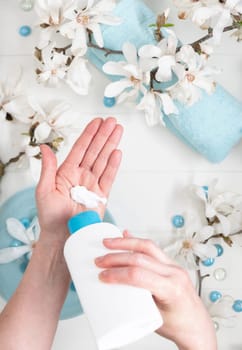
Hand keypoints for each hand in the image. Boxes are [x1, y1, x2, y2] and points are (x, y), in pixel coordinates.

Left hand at [36, 117, 122, 244]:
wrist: (61, 236)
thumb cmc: (50, 216)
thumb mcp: (44, 190)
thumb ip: (47, 168)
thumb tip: (44, 147)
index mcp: (66, 172)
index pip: (80, 149)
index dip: (89, 134)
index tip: (96, 122)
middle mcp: (81, 175)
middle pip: (94, 151)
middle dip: (103, 135)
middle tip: (112, 121)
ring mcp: (92, 185)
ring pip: (103, 160)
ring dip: (111, 145)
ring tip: (118, 131)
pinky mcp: (101, 195)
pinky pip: (109, 178)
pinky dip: (113, 165)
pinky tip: (117, 153)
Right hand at [95, 232, 216, 349]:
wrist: (197, 325)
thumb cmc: (179, 326)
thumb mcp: (153, 318)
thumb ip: (135, 301)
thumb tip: (114, 289)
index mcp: (171, 289)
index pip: (139, 275)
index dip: (118, 274)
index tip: (103, 276)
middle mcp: (174, 273)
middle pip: (141, 258)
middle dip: (116, 257)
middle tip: (100, 261)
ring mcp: (174, 266)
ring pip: (148, 247)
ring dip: (126, 243)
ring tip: (108, 243)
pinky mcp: (171, 263)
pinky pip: (153, 248)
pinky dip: (137, 243)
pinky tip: (127, 237)